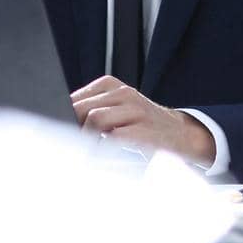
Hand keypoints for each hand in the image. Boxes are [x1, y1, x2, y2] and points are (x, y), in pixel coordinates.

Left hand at [70, 76, 214, 165]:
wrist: (183, 136)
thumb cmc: (142, 125)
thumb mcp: (118, 109)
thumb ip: (91, 111)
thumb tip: (61, 120)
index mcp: (111, 86)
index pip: (75, 98)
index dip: (64, 115)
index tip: (58, 129)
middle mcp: (124, 94)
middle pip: (82, 107)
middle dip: (72, 127)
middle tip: (69, 143)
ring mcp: (136, 111)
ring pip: (95, 118)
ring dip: (86, 137)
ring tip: (85, 150)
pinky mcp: (146, 130)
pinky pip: (114, 137)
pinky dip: (103, 149)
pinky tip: (101, 156)